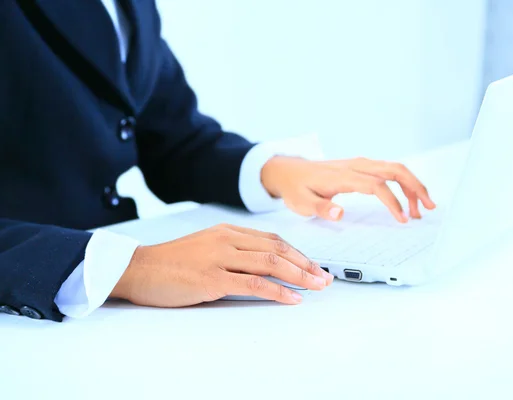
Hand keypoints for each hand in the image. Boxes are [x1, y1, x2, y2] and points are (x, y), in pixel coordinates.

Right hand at [110, 224, 333, 306]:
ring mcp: (220, 257)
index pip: (273, 239)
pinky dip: (277, 291)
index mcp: (228, 231)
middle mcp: (228, 239)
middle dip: (306, 264)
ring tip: (317, 287)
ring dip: (299, 276)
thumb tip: (263, 266)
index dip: (298, 253)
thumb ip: (233, 251)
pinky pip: (253, 283)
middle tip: (325, 278)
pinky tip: (292, 298)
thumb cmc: (172, 262)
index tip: (315, 266)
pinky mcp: (212, 278)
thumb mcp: (206, 247)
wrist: (139, 269)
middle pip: (278, 249)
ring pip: (271, 263)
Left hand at [261, 156, 435, 222]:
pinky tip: (409, 199)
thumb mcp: (302, 203)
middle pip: (394, 170)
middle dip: (415, 187)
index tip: (403, 219)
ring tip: (423, 208)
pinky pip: (388, 171)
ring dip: (413, 185)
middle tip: (429, 208)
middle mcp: (356, 166)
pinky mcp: (361, 167)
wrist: (288, 171)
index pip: (377, 186)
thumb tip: (339, 214)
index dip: (393, 202)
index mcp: (343, 176)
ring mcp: (360, 164)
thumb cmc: (296, 189)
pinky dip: (403, 183)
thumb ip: (320, 209)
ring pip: (395, 168)